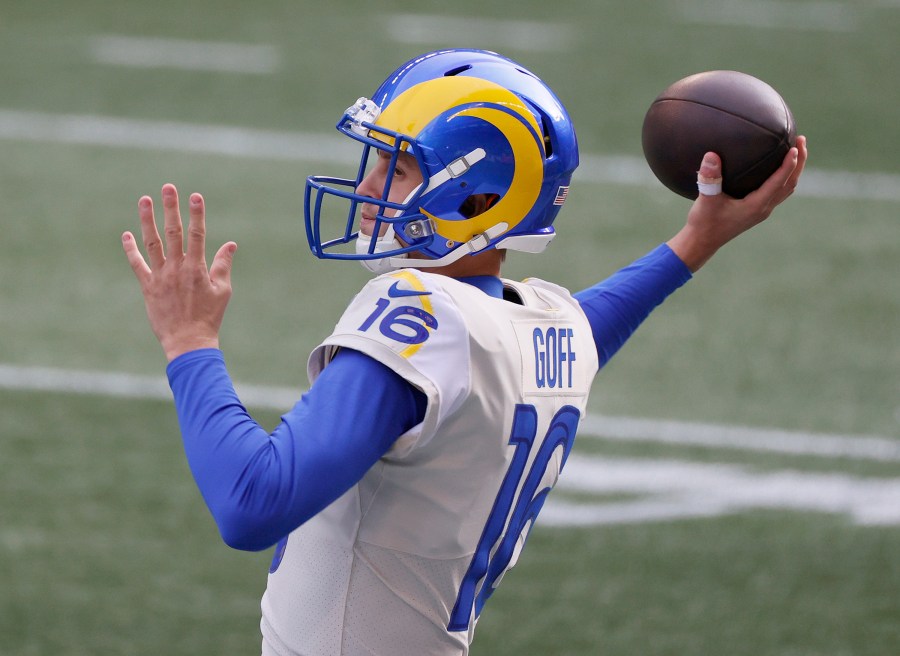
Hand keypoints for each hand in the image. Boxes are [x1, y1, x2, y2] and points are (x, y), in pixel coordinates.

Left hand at [122, 184, 236, 360]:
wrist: (188, 342)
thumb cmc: (209, 317)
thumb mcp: (222, 290)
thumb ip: (223, 265)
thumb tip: (230, 244)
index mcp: (197, 268)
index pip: (197, 234)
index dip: (197, 214)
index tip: (195, 195)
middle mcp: (177, 268)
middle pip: (173, 232)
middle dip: (171, 208)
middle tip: (167, 187)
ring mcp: (161, 276)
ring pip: (152, 243)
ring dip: (147, 220)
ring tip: (144, 200)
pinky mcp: (148, 287)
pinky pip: (137, 265)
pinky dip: (131, 249)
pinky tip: (127, 234)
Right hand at [667, 135, 807, 271]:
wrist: (702, 242)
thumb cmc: (704, 222)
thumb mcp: (705, 199)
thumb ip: (709, 178)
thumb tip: (711, 154)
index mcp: (755, 206)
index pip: (779, 182)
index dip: (789, 164)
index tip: (795, 147)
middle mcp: (763, 208)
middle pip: (790, 183)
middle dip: (799, 162)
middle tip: (801, 140)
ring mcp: (762, 210)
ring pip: (786, 188)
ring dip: (794, 169)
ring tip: (796, 150)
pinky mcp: (756, 210)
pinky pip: (778, 191)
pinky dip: (784, 177)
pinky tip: (777, 167)